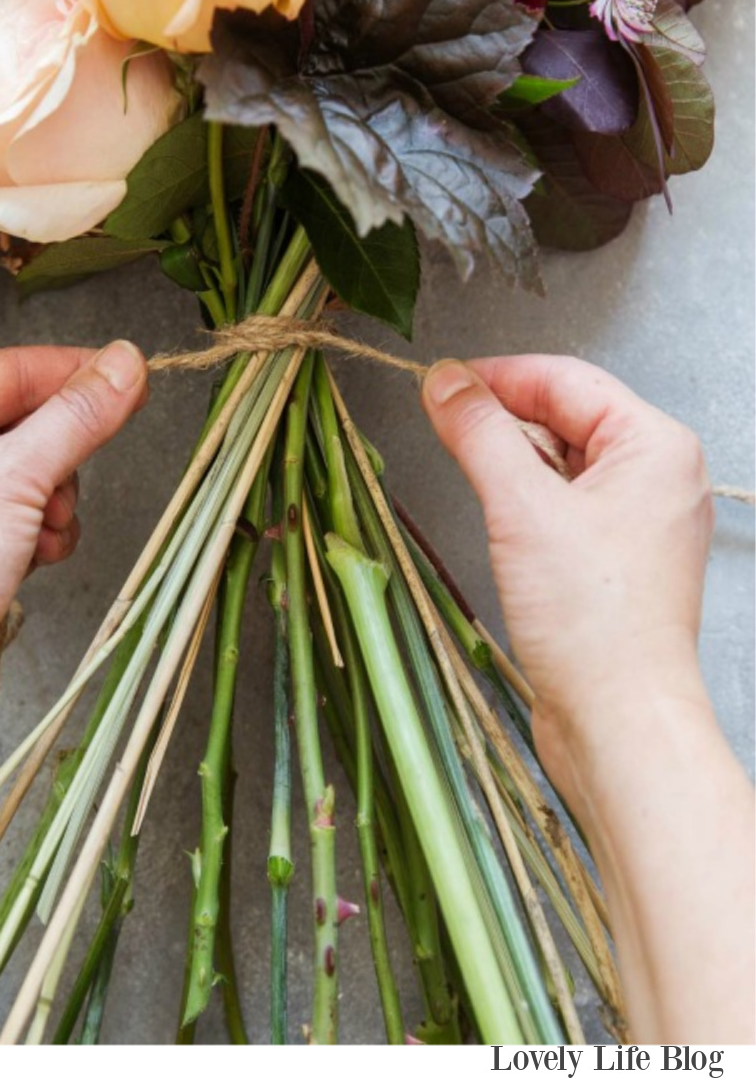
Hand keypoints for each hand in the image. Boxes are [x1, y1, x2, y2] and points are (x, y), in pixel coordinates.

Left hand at [0, 340, 147, 785]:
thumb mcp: (16, 473)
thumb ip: (79, 414)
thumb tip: (126, 361)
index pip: (11, 369)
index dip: (71, 372)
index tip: (129, 376)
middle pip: (28, 423)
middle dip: (60, 456)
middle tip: (64, 480)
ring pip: (38, 474)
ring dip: (56, 502)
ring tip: (40, 530)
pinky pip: (31, 518)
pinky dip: (46, 535)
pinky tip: (36, 558)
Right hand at [421, 354, 713, 813]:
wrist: (619, 722)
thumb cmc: (593, 622)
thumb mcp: (520, 507)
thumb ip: (479, 432)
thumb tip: (445, 382)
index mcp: (655, 446)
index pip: (565, 379)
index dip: (497, 376)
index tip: (438, 383)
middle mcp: (658, 476)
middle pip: (566, 416)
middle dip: (503, 418)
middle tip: (441, 424)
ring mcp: (641, 520)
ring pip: (563, 462)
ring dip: (512, 461)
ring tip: (467, 472)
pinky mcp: (618, 560)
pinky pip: (566, 504)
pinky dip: (526, 501)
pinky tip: (497, 518)